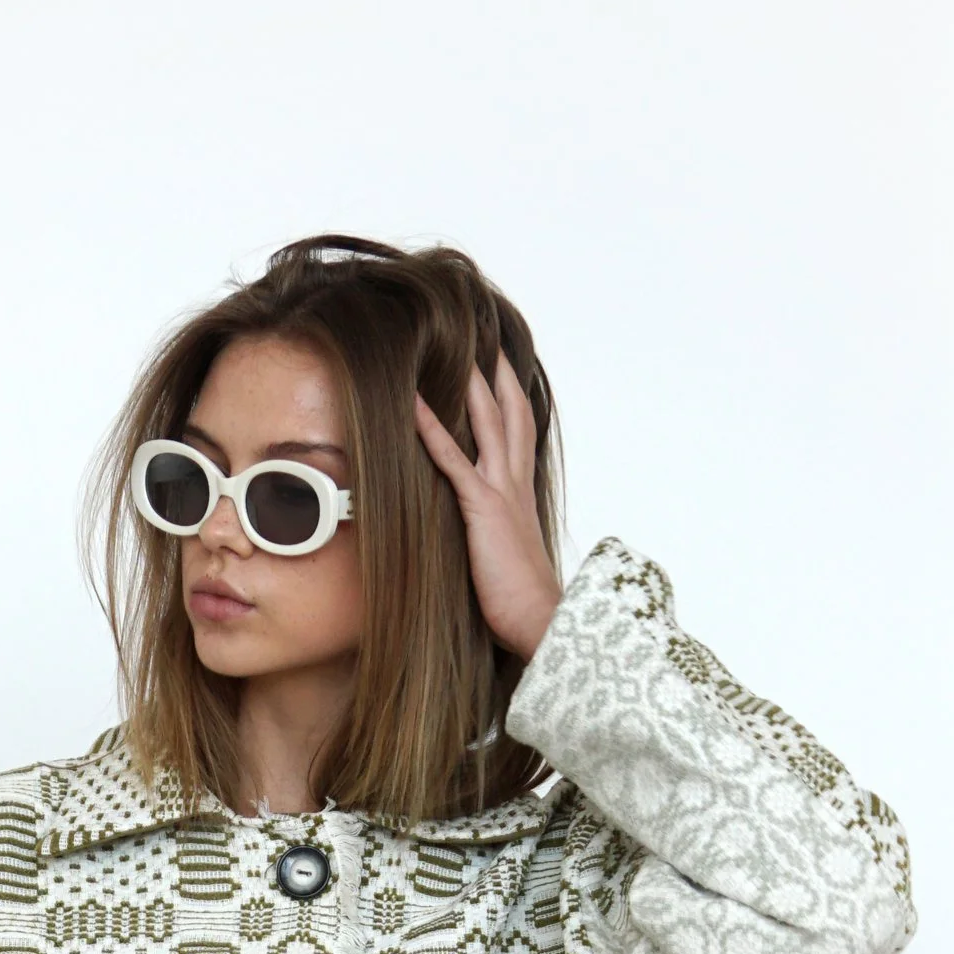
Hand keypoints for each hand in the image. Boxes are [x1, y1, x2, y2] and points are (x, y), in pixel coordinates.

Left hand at [414, 364, 561, 663]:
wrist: (541, 620)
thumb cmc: (524, 600)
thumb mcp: (507, 555)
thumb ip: (496, 532)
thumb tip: (484, 531)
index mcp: (522, 491)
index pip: (519, 429)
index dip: (511, 393)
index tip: (501, 364)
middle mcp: (515, 481)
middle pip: (510, 410)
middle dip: (497, 370)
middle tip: (485, 333)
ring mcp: (500, 491)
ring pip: (487, 421)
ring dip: (471, 382)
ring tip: (454, 345)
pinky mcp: (482, 508)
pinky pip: (453, 459)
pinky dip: (432, 429)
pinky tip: (412, 404)